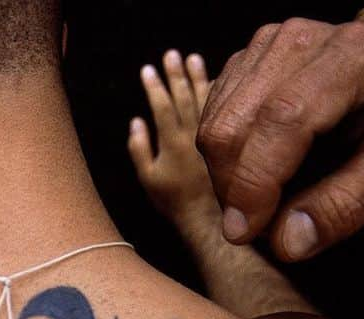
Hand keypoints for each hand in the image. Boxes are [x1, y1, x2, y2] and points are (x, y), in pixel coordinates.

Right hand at [128, 50, 218, 234]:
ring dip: (198, 77)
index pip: (161, 106)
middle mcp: (193, 135)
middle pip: (184, 96)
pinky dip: (219, 94)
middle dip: (175, 74)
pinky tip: (217, 79)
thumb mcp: (147, 178)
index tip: (147, 69)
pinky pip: (226, 111)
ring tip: (193, 58)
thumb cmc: (173, 201)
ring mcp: (213, 137)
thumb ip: (139, 148)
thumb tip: (136, 121)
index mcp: (172, 142)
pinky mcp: (226, 141)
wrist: (207, 218)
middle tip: (170, 54)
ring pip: (205, 100)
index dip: (153, 86)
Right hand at [198, 17, 363, 259]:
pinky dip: (224, 158)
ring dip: (226, 178)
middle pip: (235, 125)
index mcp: (354, 60)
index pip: (284, 119)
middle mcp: (299, 42)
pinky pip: (211, 118)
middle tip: (261, 227)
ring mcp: (264, 46)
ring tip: (264, 199)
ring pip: (214, 126)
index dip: (255, 181)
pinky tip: (257, 169)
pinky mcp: (243, 59)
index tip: (244, 232)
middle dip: (234, 190)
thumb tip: (286, 243)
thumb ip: (346, 206)